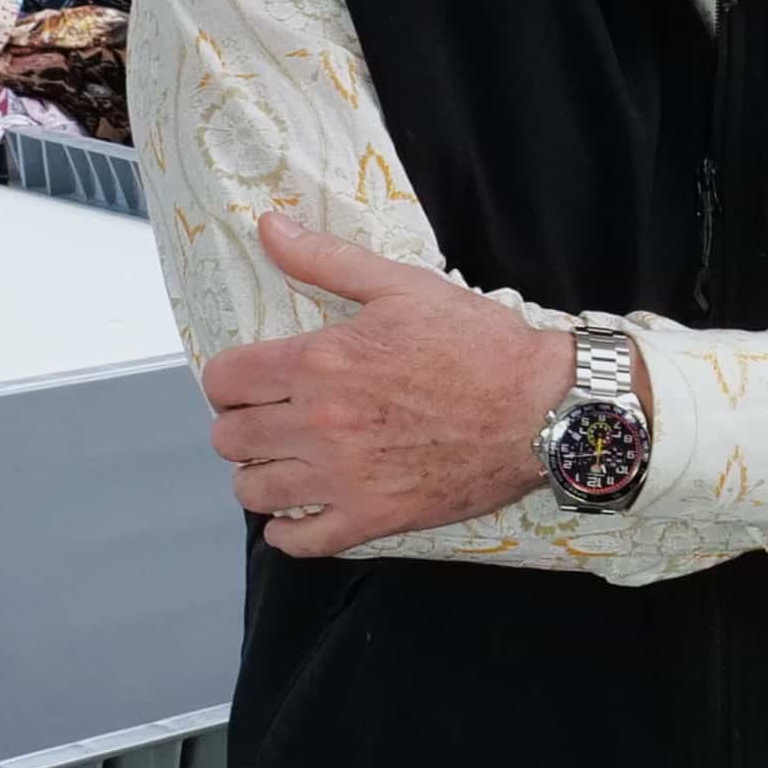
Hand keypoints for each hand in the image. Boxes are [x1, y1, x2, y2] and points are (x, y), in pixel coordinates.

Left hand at [204, 214, 580, 556]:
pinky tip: (297, 514)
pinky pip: (301, 541)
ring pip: (253, 491)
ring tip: (282, 463)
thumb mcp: (402, 286)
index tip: (247, 381)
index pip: (225, 379)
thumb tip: (268, 225)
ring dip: (257, 476)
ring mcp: (344, 478)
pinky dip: (287, 532)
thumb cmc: (479, 344)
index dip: (228, 379)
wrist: (543, 408)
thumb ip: (326, 259)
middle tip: (268, 419)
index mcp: (319, 363)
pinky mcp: (374, 517)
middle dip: (240, 425)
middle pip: (229, 437)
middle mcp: (319, 424)